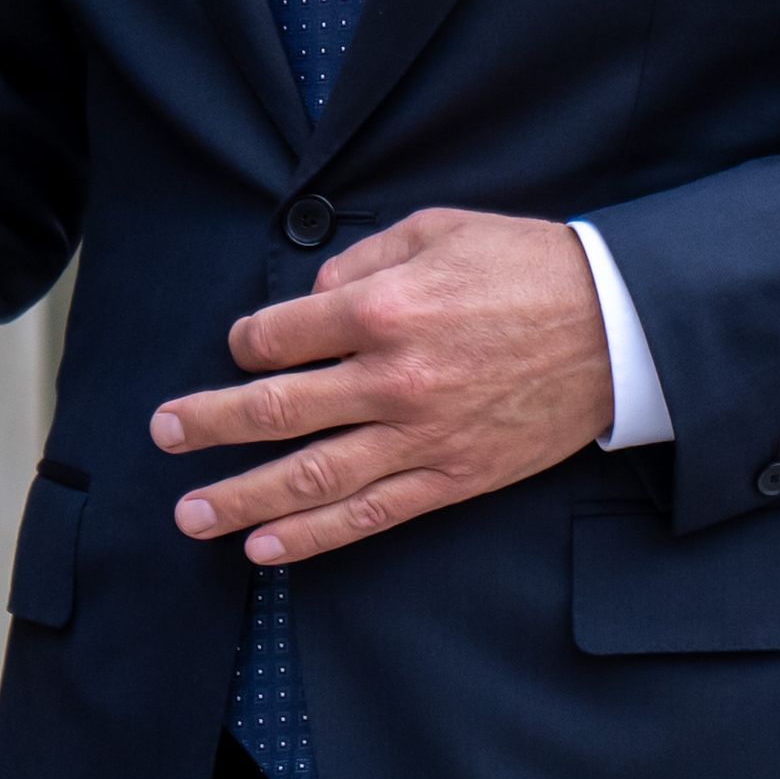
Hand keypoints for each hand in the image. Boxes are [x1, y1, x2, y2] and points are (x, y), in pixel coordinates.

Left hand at [150, 208, 613, 567]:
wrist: (617, 326)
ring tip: (190, 514)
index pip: (280, 336)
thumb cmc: (524, 266)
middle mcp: (393, 378)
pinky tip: (265, 549)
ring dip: (243, 497)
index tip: (241, 348)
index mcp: (385, 308)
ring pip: (313, 475)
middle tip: (162, 433)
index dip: (246, 342)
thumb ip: (361, 260)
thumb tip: (308, 302)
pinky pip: (372, 514)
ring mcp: (422, 436)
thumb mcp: (437, 229)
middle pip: (277, 409)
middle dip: (210, 423)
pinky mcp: (453, 477)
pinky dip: (315, 537)